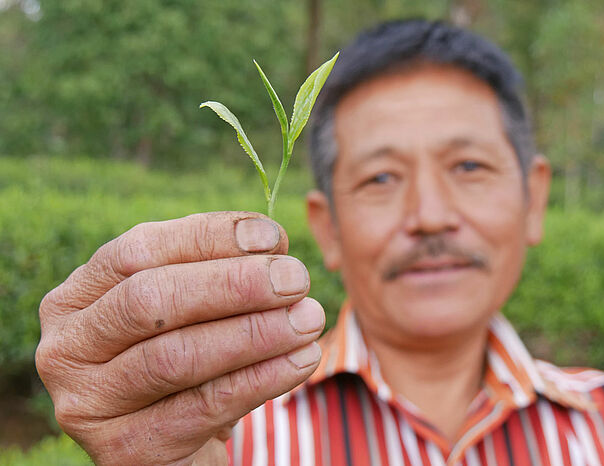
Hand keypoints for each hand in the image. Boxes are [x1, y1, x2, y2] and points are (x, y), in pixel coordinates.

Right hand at [35, 211, 324, 464]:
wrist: (173, 448)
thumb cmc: (187, 361)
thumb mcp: (190, 311)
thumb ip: (217, 270)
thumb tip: (271, 241)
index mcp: (77, 297)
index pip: (138, 250)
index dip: (209, 238)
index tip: (274, 238)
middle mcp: (67, 346)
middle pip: (151, 300)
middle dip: (234, 284)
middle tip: (296, 280)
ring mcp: (86, 403)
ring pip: (176, 356)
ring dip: (255, 332)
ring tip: (309, 319)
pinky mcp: (123, 448)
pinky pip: (204, 406)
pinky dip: (262, 378)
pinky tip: (302, 360)